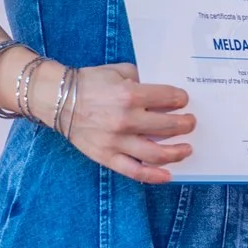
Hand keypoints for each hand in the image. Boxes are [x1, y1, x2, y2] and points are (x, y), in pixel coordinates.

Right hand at [61, 63, 192, 182]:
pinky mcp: (106, 156)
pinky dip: (153, 176)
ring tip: (187, 149)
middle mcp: (126, 119)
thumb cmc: (89, 82)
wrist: (56, 98)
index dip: (181, 99)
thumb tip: (164, 92)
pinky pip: (134, 171)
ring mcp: (116, 141)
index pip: (170, 98)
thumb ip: (142, 79)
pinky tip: (168, 175)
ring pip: (157, 153)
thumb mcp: (119, 71)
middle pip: (169, 126)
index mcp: (130, 95)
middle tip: (190, 123)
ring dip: (178, 152)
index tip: (183, 101)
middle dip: (186, 124)